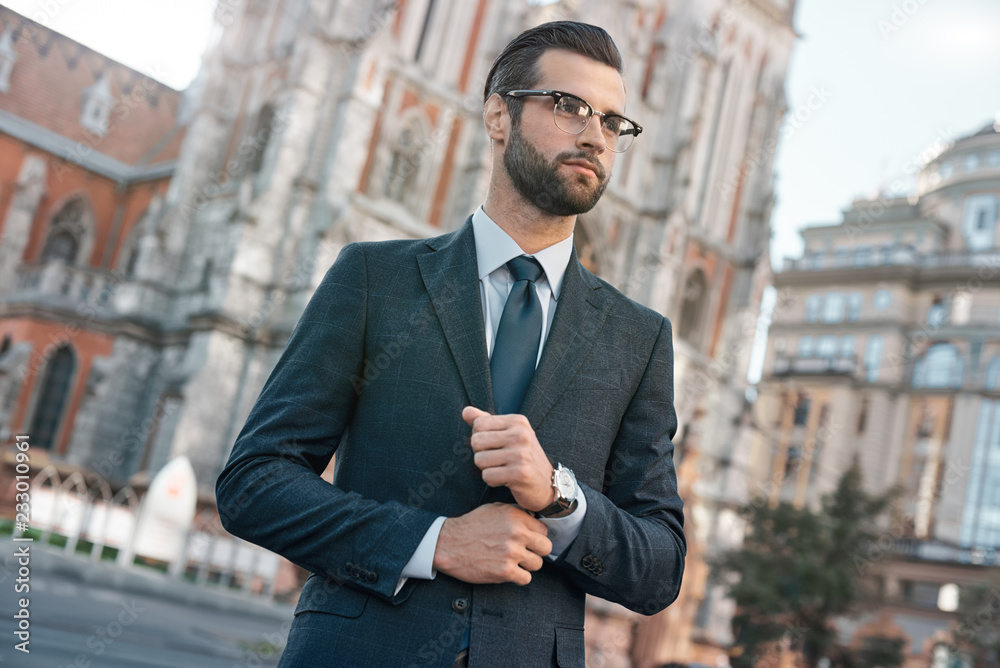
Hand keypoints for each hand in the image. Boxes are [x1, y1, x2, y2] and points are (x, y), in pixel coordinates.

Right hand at [433, 503, 551, 584]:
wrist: (449, 543)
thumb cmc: (470, 526)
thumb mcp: (494, 509)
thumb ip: (516, 513)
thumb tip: (533, 518)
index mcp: (516, 517)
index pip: (543, 530)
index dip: (536, 537)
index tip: (528, 541)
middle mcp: (517, 534)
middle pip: (546, 548)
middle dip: (537, 551)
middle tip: (526, 553)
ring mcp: (511, 553)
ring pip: (537, 564)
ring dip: (527, 565)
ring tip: (514, 562)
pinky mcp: (504, 571)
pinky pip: (526, 579)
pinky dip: (519, 577)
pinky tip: (509, 572)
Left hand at [463, 406, 554, 511]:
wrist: (547, 483)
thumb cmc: (523, 457)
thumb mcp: (508, 434)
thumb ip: (486, 421)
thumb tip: (465, 411)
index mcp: (518, 421)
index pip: (478, 424)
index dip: (481, 438)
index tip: (496, 446)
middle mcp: (521, 434)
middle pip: (476, 441)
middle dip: (481, 454)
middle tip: (498, 460)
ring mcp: (521, 454)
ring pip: (479, 460)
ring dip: (487, 468)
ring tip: (503, 469)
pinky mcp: (520, 473)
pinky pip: (487, 476)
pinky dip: (492, 481)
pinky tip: (507, 479)